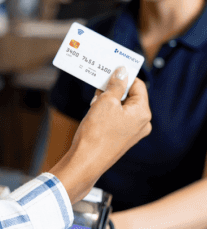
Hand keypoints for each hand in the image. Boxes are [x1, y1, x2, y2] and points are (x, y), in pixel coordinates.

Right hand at [50, 67, 150, 204]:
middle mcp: (141, 123)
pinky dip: (107, 109)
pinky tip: (94, 107)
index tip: (111, 68)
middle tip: (100, 80)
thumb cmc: (98, 132)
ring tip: (95, 96)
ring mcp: (132, 132)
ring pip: (122, 106)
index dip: (124, 75)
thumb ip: (117, 84)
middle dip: (115, 87)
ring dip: (109, 98)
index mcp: (142, 113)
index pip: (138, 86)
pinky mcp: (121, 137)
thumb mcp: (106, 101)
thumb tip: (122, 71)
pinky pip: (117, 117)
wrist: (86, 160)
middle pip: (131, 96)